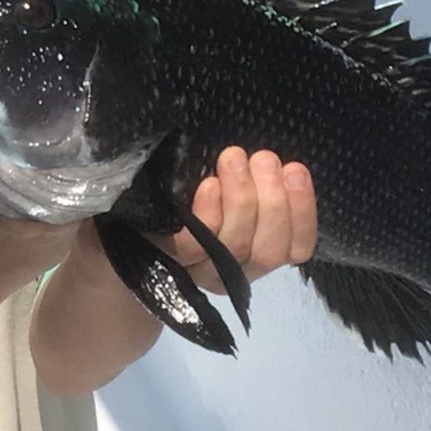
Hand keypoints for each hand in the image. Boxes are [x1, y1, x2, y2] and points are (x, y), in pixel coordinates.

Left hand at [163, 148, 315, 292]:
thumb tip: (280, 163)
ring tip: (234, 158)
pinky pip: (194, 246)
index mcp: (257, 255)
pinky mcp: (167, 260)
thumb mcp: (230, 189)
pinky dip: (209, 215)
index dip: (304, 212)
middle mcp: (232, 272)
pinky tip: (210, 186)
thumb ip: (258, 184)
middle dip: (275, 202)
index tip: (295, 171)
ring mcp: (199, 271)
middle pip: (268, 251)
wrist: (126, 223)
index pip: (297, 248)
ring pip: (234, 246)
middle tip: (264, 158)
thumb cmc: (188, 196)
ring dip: (242, 198)